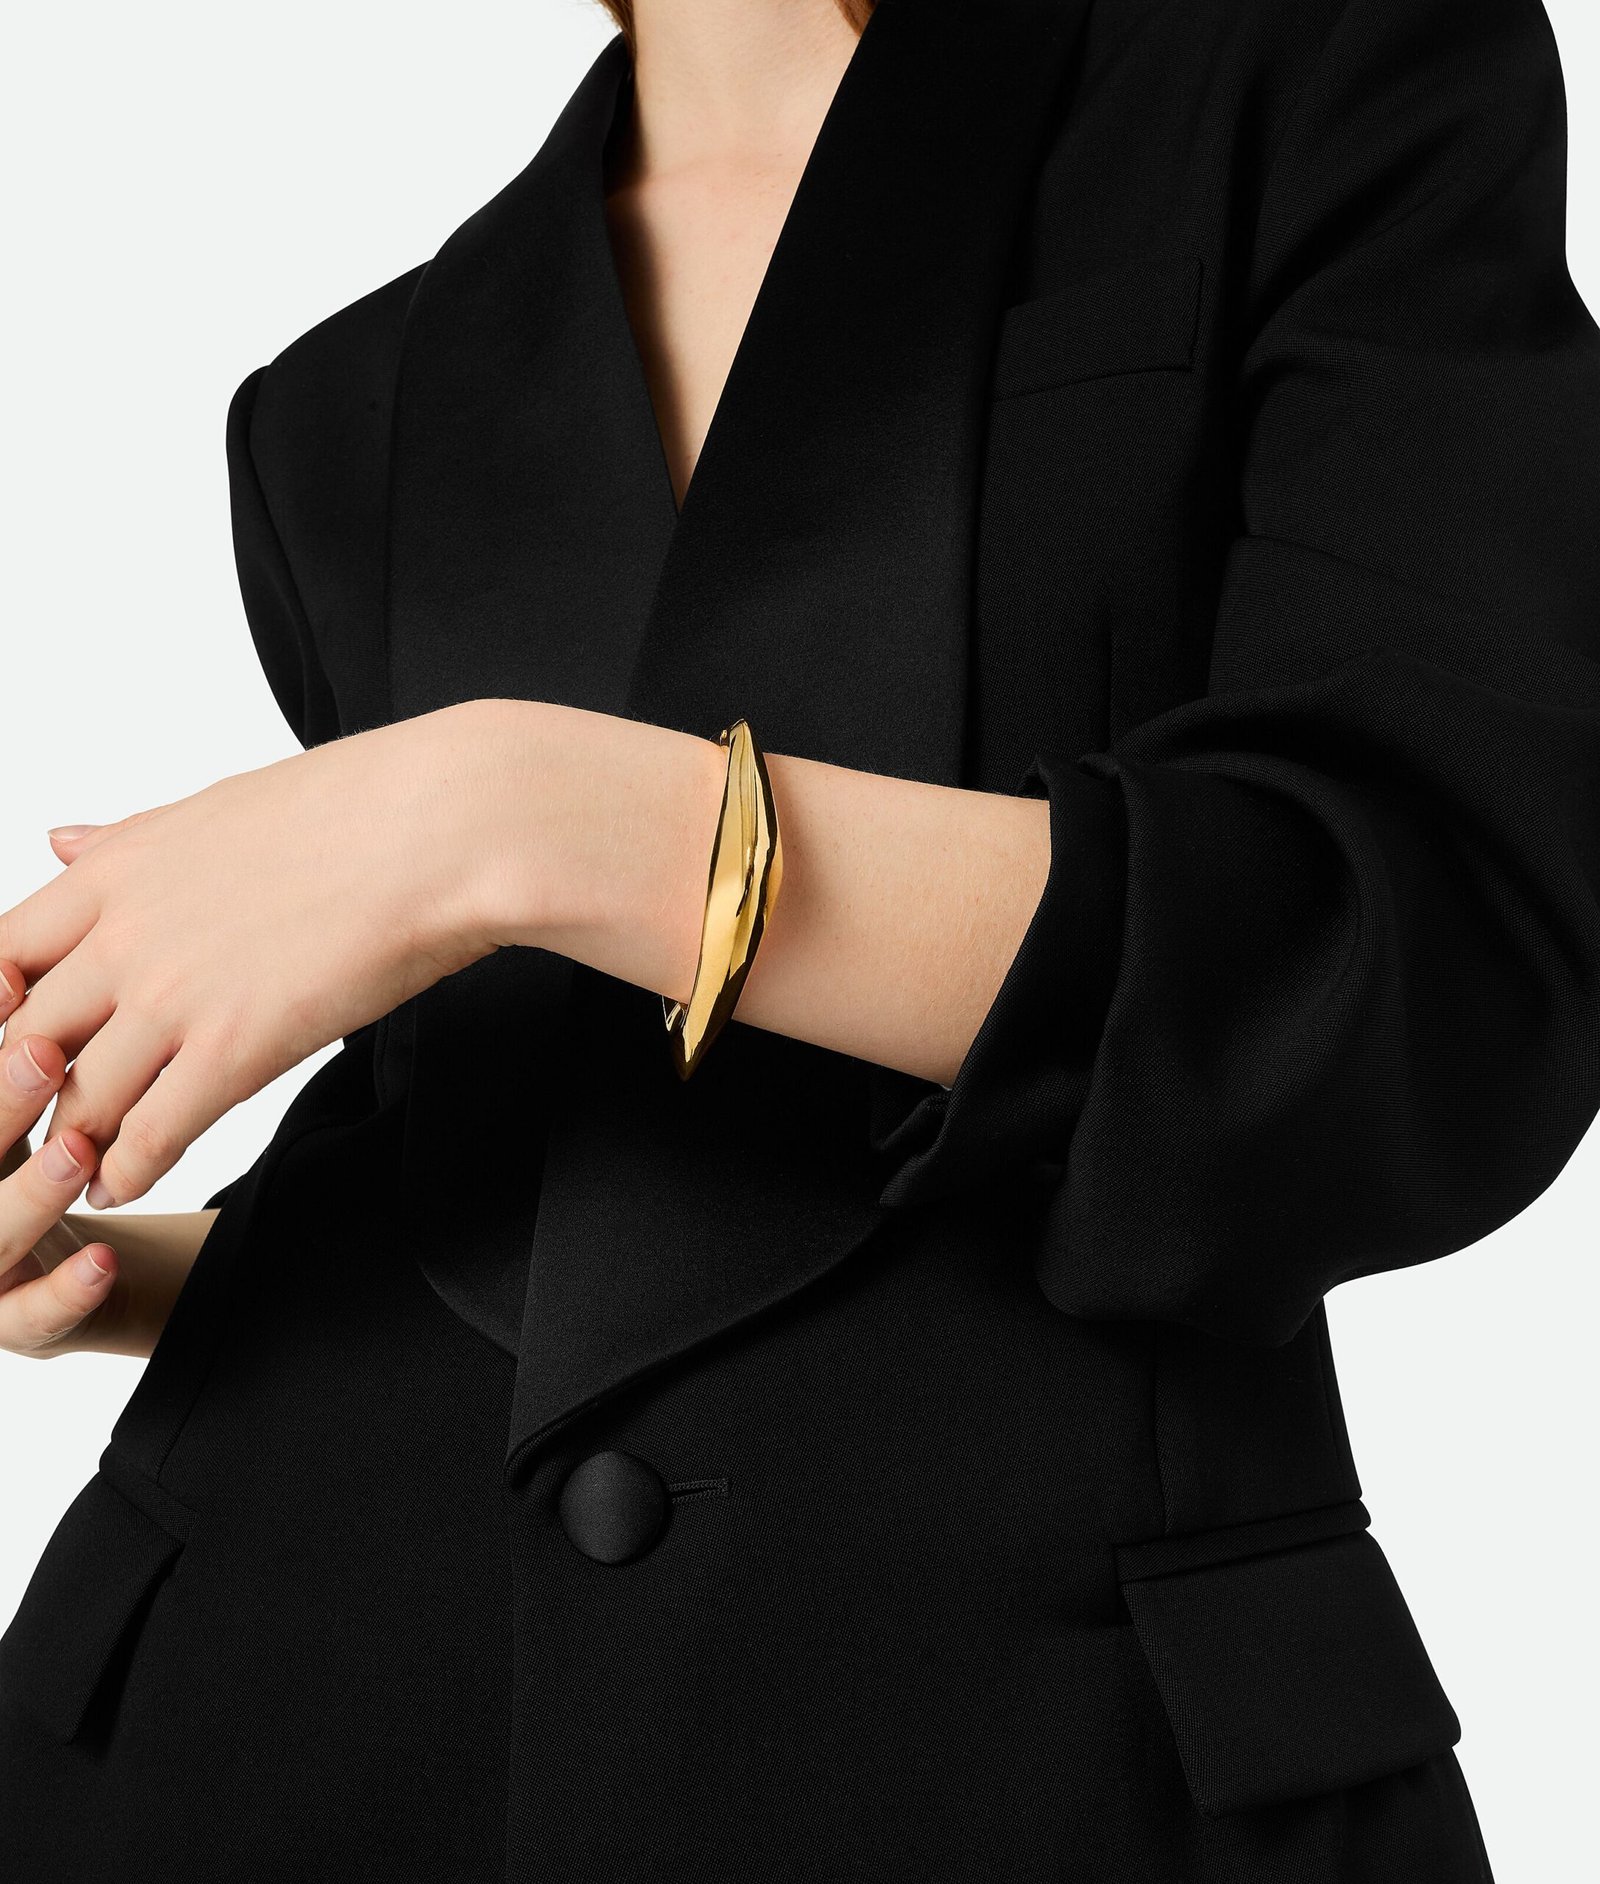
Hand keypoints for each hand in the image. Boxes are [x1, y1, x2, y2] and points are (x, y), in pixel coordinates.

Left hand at [0, 702, 503, 1209]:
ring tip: (73, 1173)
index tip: (15, 1038)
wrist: (437, 832)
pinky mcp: (235, 1050)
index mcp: (114, 872)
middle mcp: (125, 937)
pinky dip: (127, 1171)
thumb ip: (122, 839)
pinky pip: (149, 1134)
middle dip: (21, 1090)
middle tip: (28, 1125)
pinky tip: (127, 1187)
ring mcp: (174, 997)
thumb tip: (57, 838)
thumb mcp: (208, 809)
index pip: (0, 957)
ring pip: (78, 1099)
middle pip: (24, 1039)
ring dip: (72, 1144)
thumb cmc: (349, 807)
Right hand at [0, 980, 119, 1357]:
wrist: (71, 1253)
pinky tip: (102, 1258)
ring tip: (77, 1152)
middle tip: (42, 1054)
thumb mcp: (13, 1091)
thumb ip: (13, 1034)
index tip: (9, 980)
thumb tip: (18, 960)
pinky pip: (30, 1317)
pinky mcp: (10, 1325)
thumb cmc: (24, 1146)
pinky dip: (65, 1289)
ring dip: (31, 1194)